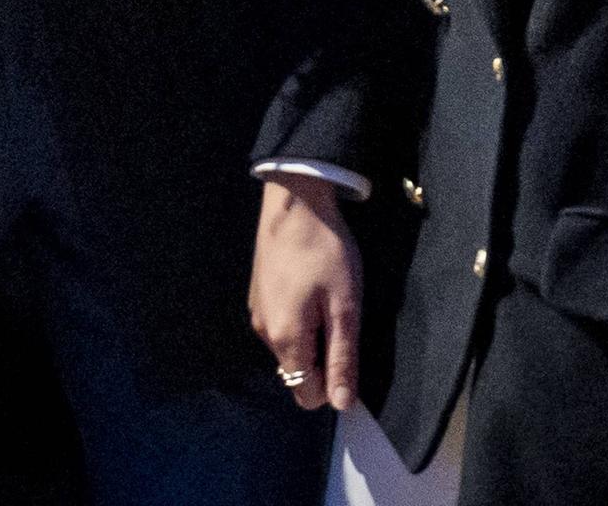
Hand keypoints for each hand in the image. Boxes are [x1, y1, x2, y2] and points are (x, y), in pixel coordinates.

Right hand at [249, 172, 362, 411]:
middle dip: (323, 361)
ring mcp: (257, 314)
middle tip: (342, 322)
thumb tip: (341, 405)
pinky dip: (299, 322)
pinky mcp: (257, 297)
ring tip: (328, 301)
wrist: (294, 202)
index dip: (334, 385)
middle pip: (298, 374)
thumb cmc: (325, 253)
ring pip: (289, 350)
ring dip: (312, 339)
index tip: (350, 352)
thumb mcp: (345, 308)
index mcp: (286, 340)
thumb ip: (342, 359)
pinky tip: (311, 290)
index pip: (308, 395)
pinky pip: (281, 329)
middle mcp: (264, 334)